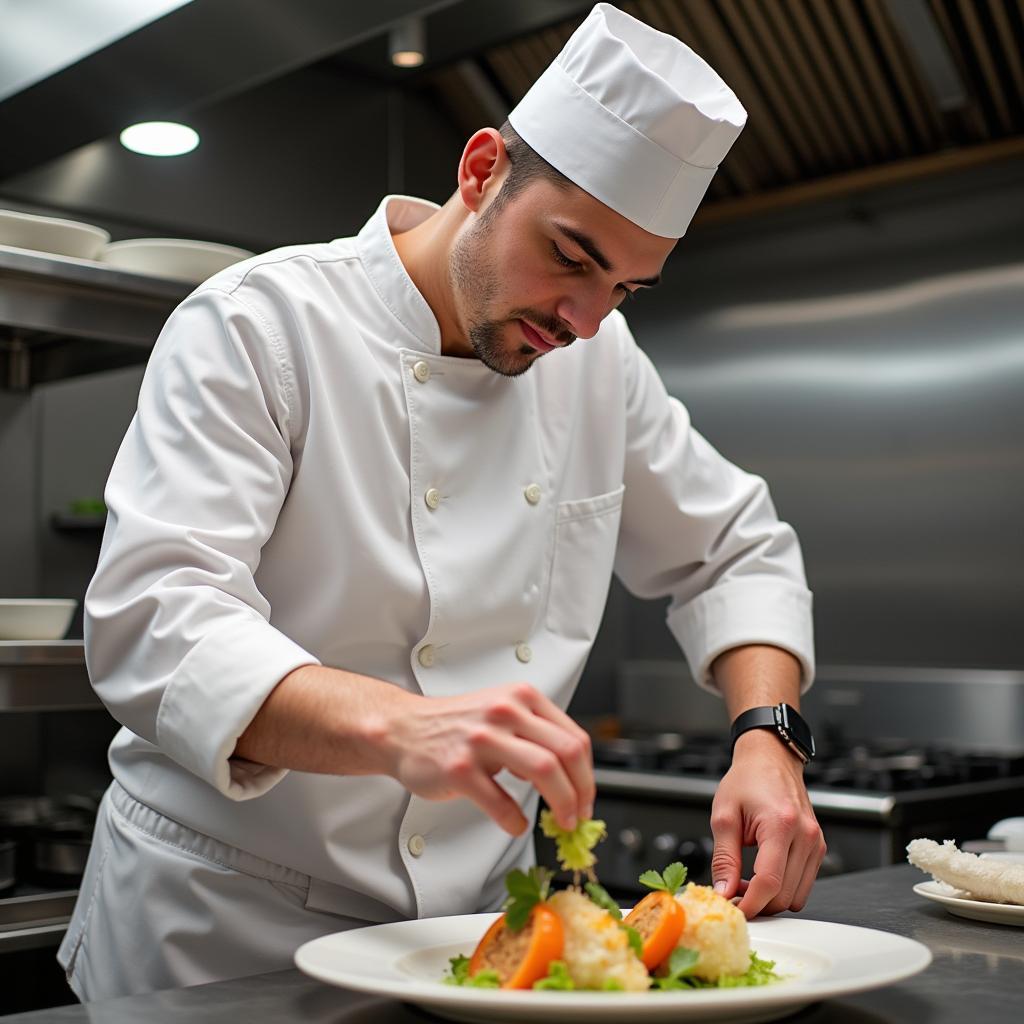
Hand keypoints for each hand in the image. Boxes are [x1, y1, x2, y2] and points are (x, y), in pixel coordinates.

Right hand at [383, 682, 593, 836]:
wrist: (403, 728)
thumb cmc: (454, 725)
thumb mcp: (502, 712)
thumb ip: (535, 733)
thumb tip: (571, 776)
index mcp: (522, 698)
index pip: (574, 737)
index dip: (588, 774)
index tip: (586, 796)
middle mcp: (505, 712)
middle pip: (566, 753)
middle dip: (581, 792)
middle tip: (579, 815)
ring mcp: (482, 740)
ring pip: (544, 771)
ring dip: (561, 805)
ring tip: (560, 821)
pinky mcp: (460, 768)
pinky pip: (501, 802)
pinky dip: (515, 822)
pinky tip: (515, 825)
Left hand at [709, 729, 825, 917]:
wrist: (770, 759)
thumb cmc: (747, 780)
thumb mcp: (724, 816)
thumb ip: (724, 858)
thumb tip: (723, 892)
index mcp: (780, 824)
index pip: (769, 881)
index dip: (750, 903)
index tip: (732, 910)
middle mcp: (805, 836)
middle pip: (784, 894)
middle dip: (757, 902)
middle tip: (731, 892)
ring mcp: (815, 843)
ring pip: (796, 896)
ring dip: (769, 898)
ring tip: (744, 881)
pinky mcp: (818, 848)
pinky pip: (803, 884)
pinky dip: (782, 889)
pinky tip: (761, 875)